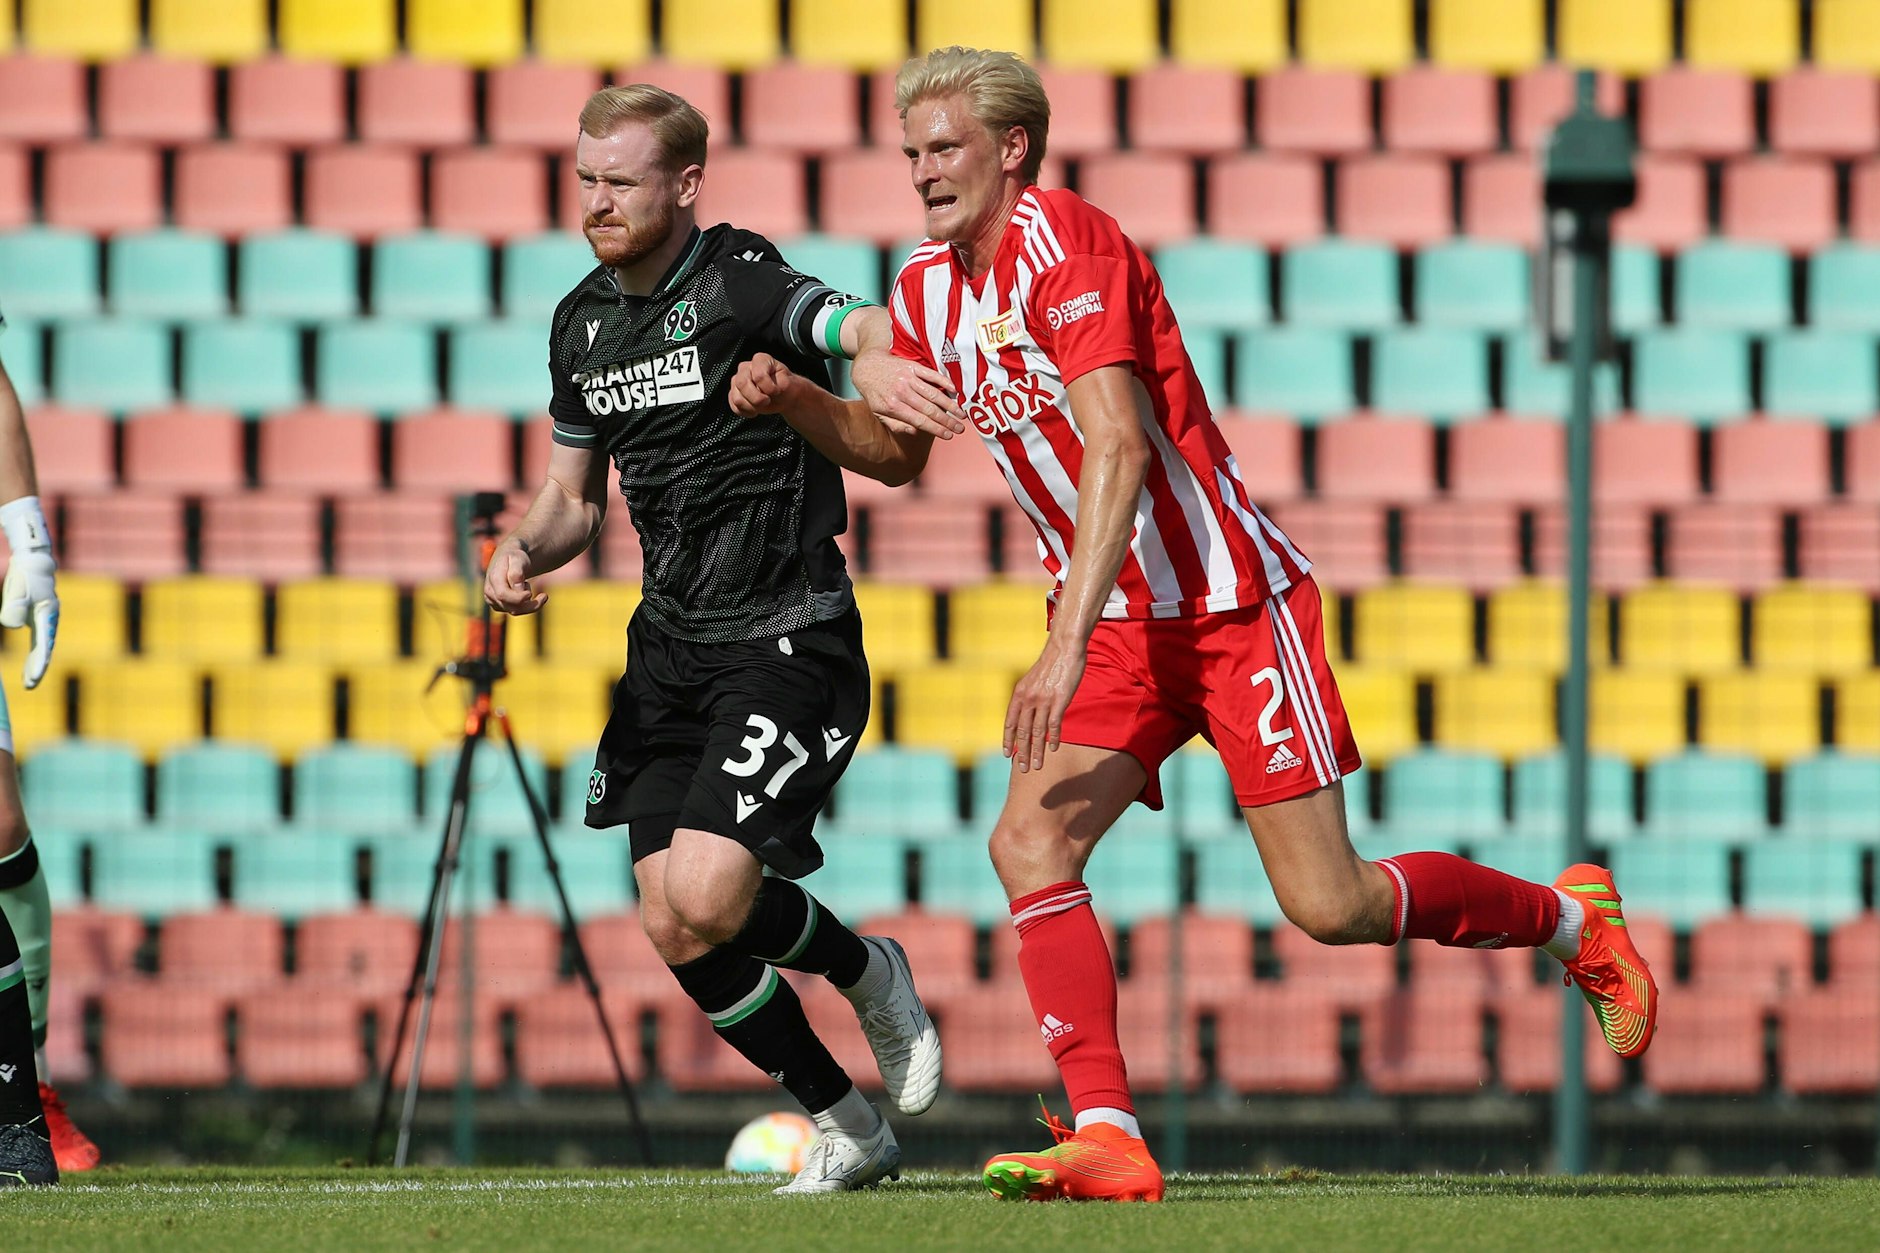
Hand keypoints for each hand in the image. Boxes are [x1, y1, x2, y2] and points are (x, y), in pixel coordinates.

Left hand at [0, 549, 57, 689]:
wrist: (34, 561)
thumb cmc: (26, 573)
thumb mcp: (17, 586)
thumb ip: (14, 604)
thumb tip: (12, 626)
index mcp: (47, 613)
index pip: (43, 642)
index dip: (38, 661)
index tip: (34, 677)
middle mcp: (49, 620)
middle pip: (45, 648)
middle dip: (37, 668)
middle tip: (29, 686)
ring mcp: (45, 621)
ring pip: (43, 648)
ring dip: (35, 665)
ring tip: (28, 683)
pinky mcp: (38, 620)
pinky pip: (38, 643)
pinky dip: (34, 657)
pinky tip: (28, 668)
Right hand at [484, 540, 546, 614]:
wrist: (509, 559)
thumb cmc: (515, 557)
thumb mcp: (518, 558)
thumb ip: (517, 572)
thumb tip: (518, 589)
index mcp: (493, 579)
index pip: (503, 595)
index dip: (518, 598)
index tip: (531, 593)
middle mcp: (490, 592)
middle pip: (511, 607)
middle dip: (531, 604)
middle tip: (544, 596)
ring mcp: (494, 600)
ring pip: (515, 611)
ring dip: (529, 603)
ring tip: (530, 586)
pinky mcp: (500, 606)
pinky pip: (515, 611)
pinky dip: (526, 605)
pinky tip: (525, 591)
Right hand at [729, 352, 802, 417]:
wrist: (784, 397)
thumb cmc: (785, 387)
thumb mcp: (788, 383)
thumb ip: (777, 383)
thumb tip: (764, 390)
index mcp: (760, 360)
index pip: (758, 375)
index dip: (768, 388)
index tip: (777, 391)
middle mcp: (745, 367)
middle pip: (742, 384)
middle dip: (756, 398)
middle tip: (767, 401)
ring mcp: (737, 380)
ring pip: (737, 398)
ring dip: (752, 406)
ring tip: (762, 405)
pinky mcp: (734, 394)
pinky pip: (734, 407)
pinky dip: (746, 412)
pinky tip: (755, 410)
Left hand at [850, 351, 964, 438]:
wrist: (867, 366)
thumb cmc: (873, 392)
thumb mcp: (877, 412)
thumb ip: (895, 424)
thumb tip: (914, 432)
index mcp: (893, 406)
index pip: (920, 421)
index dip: (936, 429)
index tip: (948, 436)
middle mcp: (902, 392)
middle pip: (930, 410)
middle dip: (947, 421)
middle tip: (960, 428)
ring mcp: (908, 378)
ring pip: (934, 394)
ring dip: (950, 405)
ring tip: (961, 414)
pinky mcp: (912, 366)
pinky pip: (932, 375)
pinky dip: (944, 382)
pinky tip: (955, 391)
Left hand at [1003, 641, 1085, 772]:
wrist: (1064, 647)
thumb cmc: (1051, 664)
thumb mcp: (1032, 680)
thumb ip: (1028, 696)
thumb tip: (1027, 713)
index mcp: (1019, 693)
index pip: (1010, 722)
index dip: (1008, 740)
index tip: (1008, 755)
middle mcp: (1028, 698)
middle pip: (1022, 732)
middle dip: (1022, 752)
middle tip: (1023, 769)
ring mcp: (1043, 700)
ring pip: (1037, 732)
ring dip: (1037, 751)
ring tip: (1037, 766)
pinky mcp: (1059, 700)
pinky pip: (1053, 725)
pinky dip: (1053, 738)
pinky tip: (1053, 748)